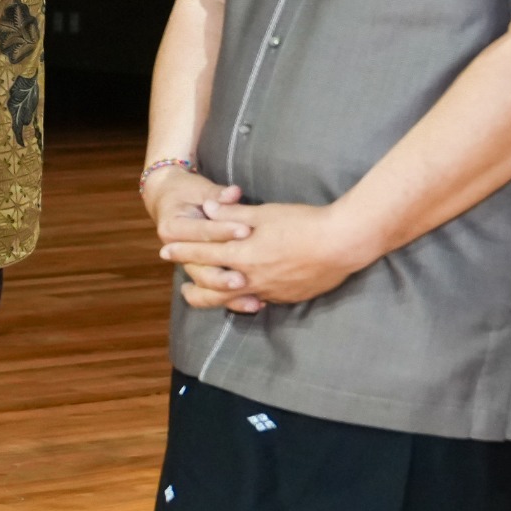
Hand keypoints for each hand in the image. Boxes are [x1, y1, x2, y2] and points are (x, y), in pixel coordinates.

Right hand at [144, 167, 247, 303]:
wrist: (169, 201)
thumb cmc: (186, 192)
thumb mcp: (200, 189)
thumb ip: (218, 194)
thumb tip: (233, 193)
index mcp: (172, 228)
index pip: (201, 232)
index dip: (223, 231)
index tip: (246, 230)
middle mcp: (175, 251)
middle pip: (199, 268)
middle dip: (223, 274)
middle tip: (244, 277)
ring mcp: (188, 265)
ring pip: (206, 286)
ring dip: (229, 295)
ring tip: (255, 299)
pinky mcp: (201, 273)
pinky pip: (215, 293)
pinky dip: (234, 300)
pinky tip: (257, 303)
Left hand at [163, 199, 373, 311]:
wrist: (344, 243)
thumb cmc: (304, 223)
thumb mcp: (264, 213)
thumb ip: (232, 214)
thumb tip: (207, 209)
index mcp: (242, 254)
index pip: (203, 254)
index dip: (182, 251)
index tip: (165, 250)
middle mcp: (251, 278)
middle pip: (212, 290)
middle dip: (194, 288)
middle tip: (183, 287)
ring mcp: (271, 290)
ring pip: (235, 300)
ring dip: (219, 297)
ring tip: (211, 295)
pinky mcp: (289, 296)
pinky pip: (261, 300)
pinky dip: (247, 298)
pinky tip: (246, 295)